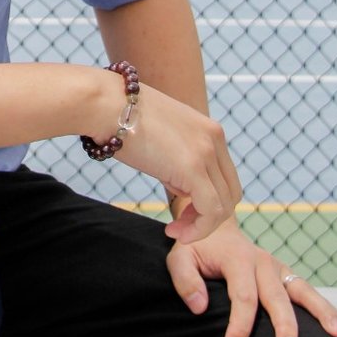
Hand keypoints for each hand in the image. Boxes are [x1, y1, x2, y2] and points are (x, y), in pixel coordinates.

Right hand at [111, 82, 241, 242]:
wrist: (107, 104)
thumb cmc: (122, 119)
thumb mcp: (163, 137)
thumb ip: (179, 159)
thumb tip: (181, 184)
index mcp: (210, 130)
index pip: (225, 176)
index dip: (208, 200)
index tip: (183, 212)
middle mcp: (215, 139)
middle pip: (230, 193)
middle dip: (207, 217)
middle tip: (180, 227)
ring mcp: (207, 153)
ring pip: (223, 206)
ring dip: (201, 227)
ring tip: (175, 232)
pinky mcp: (193, 168)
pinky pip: (210, 211)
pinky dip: (198, 229)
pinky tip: (175, 232)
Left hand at [165, 216, 336, 336]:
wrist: (215, 225)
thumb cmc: (195, 247)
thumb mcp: (179, 257)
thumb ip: (185, 280)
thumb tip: (199, 307)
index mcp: (237, 258)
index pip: (242, 296)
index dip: (238, 325)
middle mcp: (263, 262)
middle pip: (278, 296)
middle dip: (285, 325)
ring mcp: (279, 268)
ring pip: (304, 292)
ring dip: (322, 313)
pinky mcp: (287, 275)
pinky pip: (309, 294)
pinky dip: (329, 310)